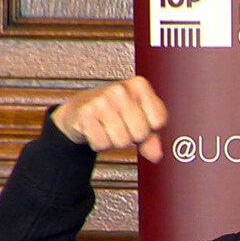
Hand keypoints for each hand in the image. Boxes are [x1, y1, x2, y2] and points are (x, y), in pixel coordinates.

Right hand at [51, 76, 168, 162]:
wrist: (81, 108)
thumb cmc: (115, 112)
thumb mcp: (140, 120)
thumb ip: (152, 137)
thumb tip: (156, 154)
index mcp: (139, 85)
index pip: (158, 120)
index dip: (150, 128)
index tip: (139, 120)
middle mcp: (121, 90)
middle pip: (141, 134)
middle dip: (132, 137)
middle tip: (121, 125)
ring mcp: (102, 100)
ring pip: (122, 141)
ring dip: (115, 141)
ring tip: (108, 127)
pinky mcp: (87, 114)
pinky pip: (102, 144)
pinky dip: (100, 144)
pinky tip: (97, 129)